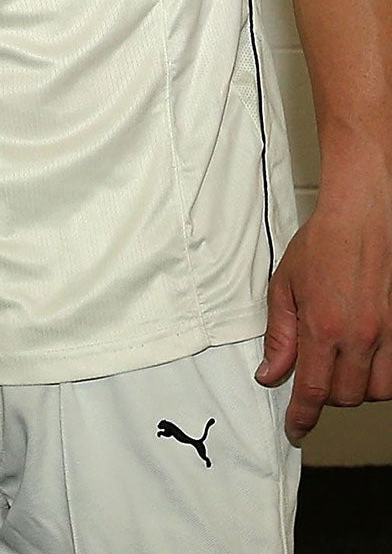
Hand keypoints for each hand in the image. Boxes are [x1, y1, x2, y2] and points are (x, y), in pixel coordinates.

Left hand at [258, 188, 391, 442]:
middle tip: (314, 376)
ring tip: (341, 365)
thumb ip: (278, 336)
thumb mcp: (284, 287)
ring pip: (378, 391)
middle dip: (328, 396)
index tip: (295, 430)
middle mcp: (360, 337)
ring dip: (357, 387)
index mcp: (323, 327)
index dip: (303, 417)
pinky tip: (366, 358)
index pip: (314, 391)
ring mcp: (388, 334)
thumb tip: (270, 374)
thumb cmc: (321, 247)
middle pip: (348, 396)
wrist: (362, 220)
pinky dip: (381, 375)